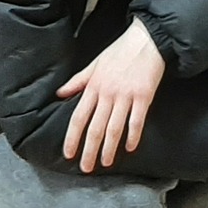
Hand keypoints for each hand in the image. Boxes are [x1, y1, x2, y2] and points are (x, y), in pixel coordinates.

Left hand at [56, 19, 165, 169]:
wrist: (147, 39)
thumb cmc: (120, 51)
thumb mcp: (94, 63)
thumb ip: (78, 81)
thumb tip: (60, 93)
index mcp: (94, 86)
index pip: (78, 117)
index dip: (72, 137)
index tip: (68, 153)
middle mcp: (108, 93)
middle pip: (95, 127)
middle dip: (89, 150)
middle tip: (85, 167)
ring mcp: (126, 96)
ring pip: (115, 128)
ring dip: (109, 148)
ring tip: (106, 163)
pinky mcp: (144, 96)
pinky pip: (137, 121)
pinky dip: (133, 136)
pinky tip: (130, 148)